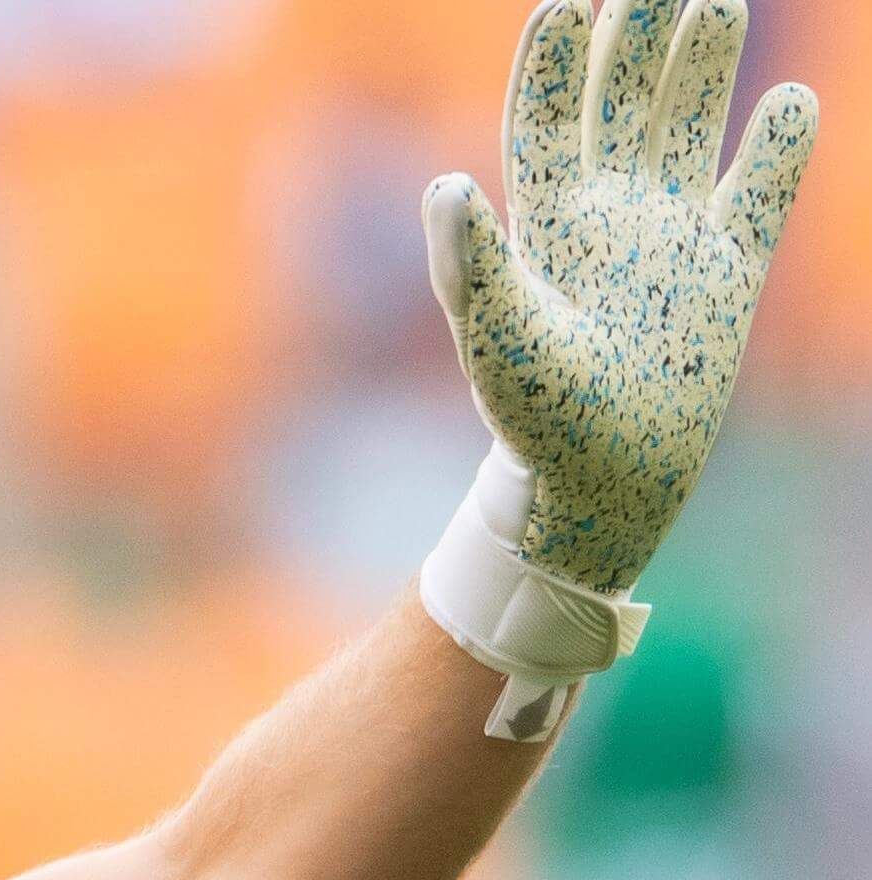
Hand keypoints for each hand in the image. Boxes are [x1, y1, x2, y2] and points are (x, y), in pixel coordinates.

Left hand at [418, 0, 814, 739]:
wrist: (601, 479)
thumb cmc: (535, 415)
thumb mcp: (494, 336)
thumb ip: (470, 262)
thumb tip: (444, 185)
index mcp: (544, 220)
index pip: (542, 117)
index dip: (553, 61)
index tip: (566, 3)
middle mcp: (607, 213)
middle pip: (620, 103)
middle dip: (635, 40)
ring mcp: (671, 235)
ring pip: (689, 127)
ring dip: (702, 68)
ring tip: (717, 2)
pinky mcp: (728, 271)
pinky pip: (757, 194)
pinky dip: (777, 150)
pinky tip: (788, 103)